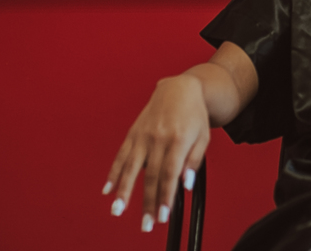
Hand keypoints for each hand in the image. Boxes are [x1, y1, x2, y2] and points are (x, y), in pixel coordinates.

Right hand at [103, 75, 210, 231]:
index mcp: (179, 139)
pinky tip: (107, 190)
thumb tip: (186, 184)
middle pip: (151, 175)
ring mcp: (143, 135)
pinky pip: (121, 155)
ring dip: (123, 191)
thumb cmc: (194, 114)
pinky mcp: (133, 133)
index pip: (170, 173)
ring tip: (117, 211)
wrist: (179, 88)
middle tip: (145, 224)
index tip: (162, 215)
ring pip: (131, 167)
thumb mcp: (203, 136)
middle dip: (147, 202)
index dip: (165, 196)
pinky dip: (113, 173)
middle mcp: (158, 137)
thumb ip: (194, 161)